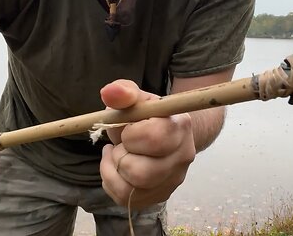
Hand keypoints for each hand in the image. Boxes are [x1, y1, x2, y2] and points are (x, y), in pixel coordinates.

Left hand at [99, 79, 195, 208]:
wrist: (165, 134)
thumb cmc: (147, 114)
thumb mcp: (136, 98)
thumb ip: (123, 92)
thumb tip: (110, 93)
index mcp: (179, 127)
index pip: (153, 139)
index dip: (130, 134)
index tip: (128, 127)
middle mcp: (183, 157)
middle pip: (141, 173)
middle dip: (120, 157)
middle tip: (121, 144)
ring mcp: (173, 180)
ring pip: (131, 190)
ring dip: (112, 171)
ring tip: (115, 155)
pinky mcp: (160, 195)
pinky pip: (126, 199)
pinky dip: (111, 183)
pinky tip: (115, 168)